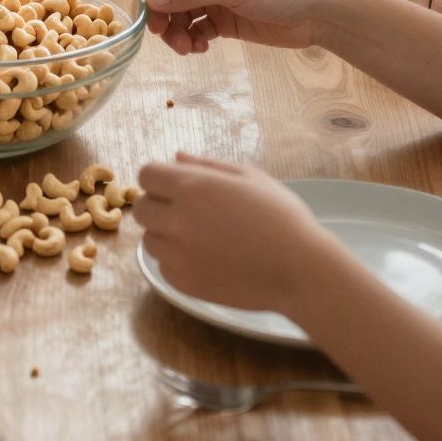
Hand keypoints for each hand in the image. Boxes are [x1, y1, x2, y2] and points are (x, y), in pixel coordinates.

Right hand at [136, 0, 332, 54]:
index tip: (145, 15)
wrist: (319, 12)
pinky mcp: (224, 18)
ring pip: (178, 13)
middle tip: (165, 38)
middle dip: (162, 15)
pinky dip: (192, 39)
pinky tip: (201, 49)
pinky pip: (196, 28)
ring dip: (176, 32)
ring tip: (188, 49)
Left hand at [136, 153, 334, 315]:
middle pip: (141, 208)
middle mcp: (179, 220)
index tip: (176, 187)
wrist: (301, 270)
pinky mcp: (184, 283)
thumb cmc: (281, 217)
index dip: (159, 179)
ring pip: (149, 239)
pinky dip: (177, 262)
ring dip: (165, 235)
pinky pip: (163, 266)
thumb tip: (176, 157)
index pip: (146, 175)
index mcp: (193, 187)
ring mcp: (179, 255)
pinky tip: (206, 258)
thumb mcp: (249, 177)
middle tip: (188, 213)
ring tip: (200, 238)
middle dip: (158, 206)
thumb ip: (207, 165)